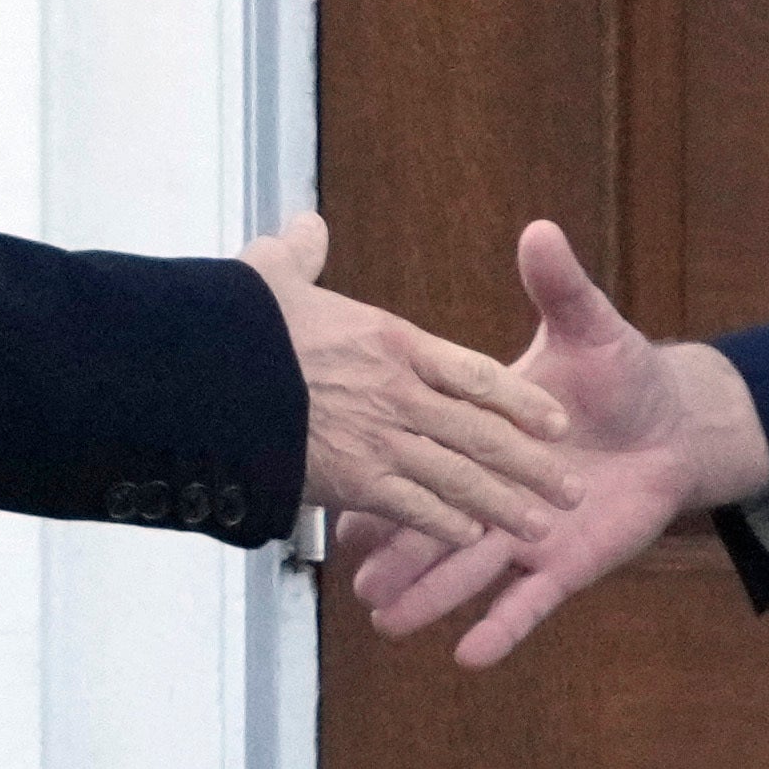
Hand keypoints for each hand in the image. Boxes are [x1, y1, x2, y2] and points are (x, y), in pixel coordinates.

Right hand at [249, 211, 577, 555]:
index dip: (519, 400)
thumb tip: (305, 227)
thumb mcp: (272, 274)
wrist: (198, 367)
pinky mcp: (350, 482)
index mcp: (393, 342)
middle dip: (531, 465)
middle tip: (571, 488)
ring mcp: (377, 440)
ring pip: (461, 479)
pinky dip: (444, 527)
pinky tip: (471, 541)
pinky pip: (412, 509)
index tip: (556, 420)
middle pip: (483, 434)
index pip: (474, 374)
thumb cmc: (234, 320)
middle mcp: (398, 393)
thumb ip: (300, 254)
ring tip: (542, 526)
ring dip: (504, 506)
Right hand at [340, 220, 768, 668]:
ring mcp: (523, 531)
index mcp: (481, 430)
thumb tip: (541, 229)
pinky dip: (503, 629)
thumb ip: (560, 285)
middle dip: (393, 551)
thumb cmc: (622, 374)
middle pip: (434, 520)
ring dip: (429, 595)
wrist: (674, 428)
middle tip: (346, 574)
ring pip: (468, 569)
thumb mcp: (589, 326)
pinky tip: (469, 656)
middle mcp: (491, 486)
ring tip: (384, 620)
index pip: (426, 448)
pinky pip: (529, 602)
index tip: (342, 485)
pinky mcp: (561, 564)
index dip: (385, 468)